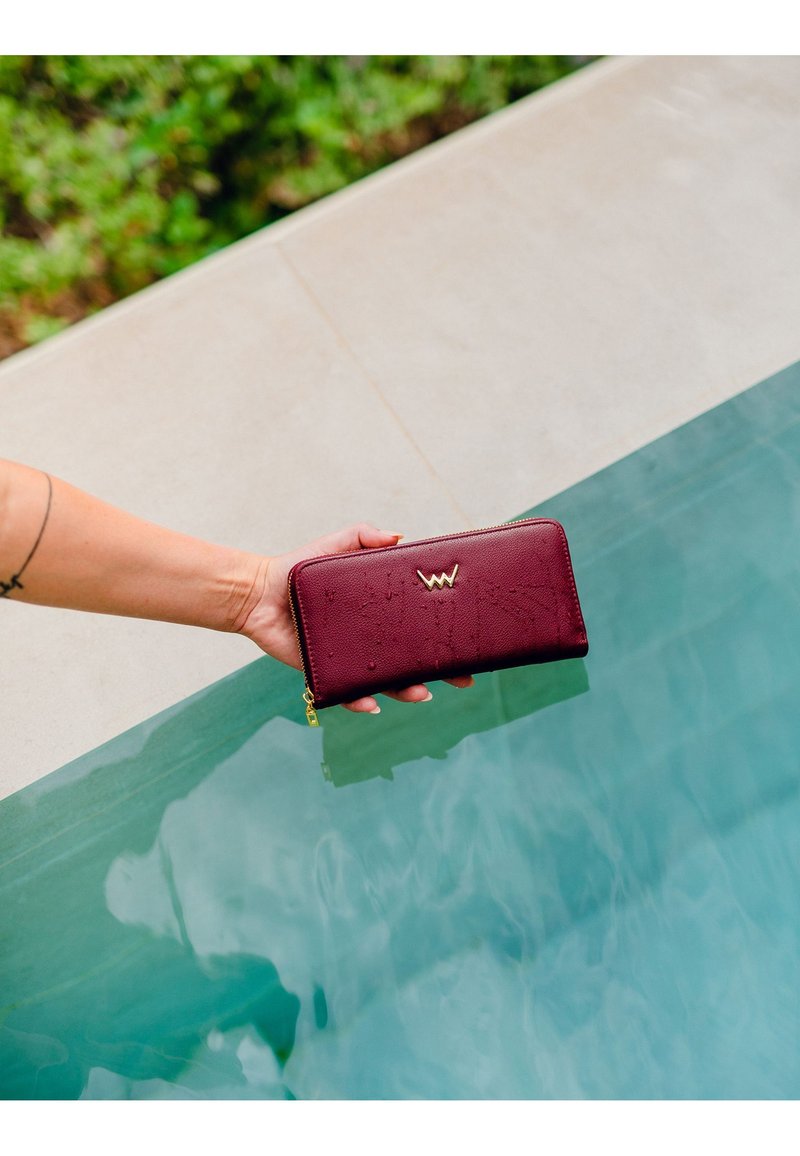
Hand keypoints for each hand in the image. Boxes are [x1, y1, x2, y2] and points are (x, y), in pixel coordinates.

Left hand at [235, 522, 473, 713]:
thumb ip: (364, 535)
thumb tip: (400, 536)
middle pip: (413, 659)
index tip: (470, 644)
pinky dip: (359, 701)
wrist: (258, 592)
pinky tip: (371, 705)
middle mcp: (372, 638)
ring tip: (422, 693)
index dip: (445, 636)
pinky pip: (346, 692)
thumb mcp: (337, 544)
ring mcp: (351, 657)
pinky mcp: (325, 672)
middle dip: (440, 672)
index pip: (420, 626)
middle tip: (463, 679)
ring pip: (386, 682)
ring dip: (407, 690)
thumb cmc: (298, 567)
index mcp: (381, 612)